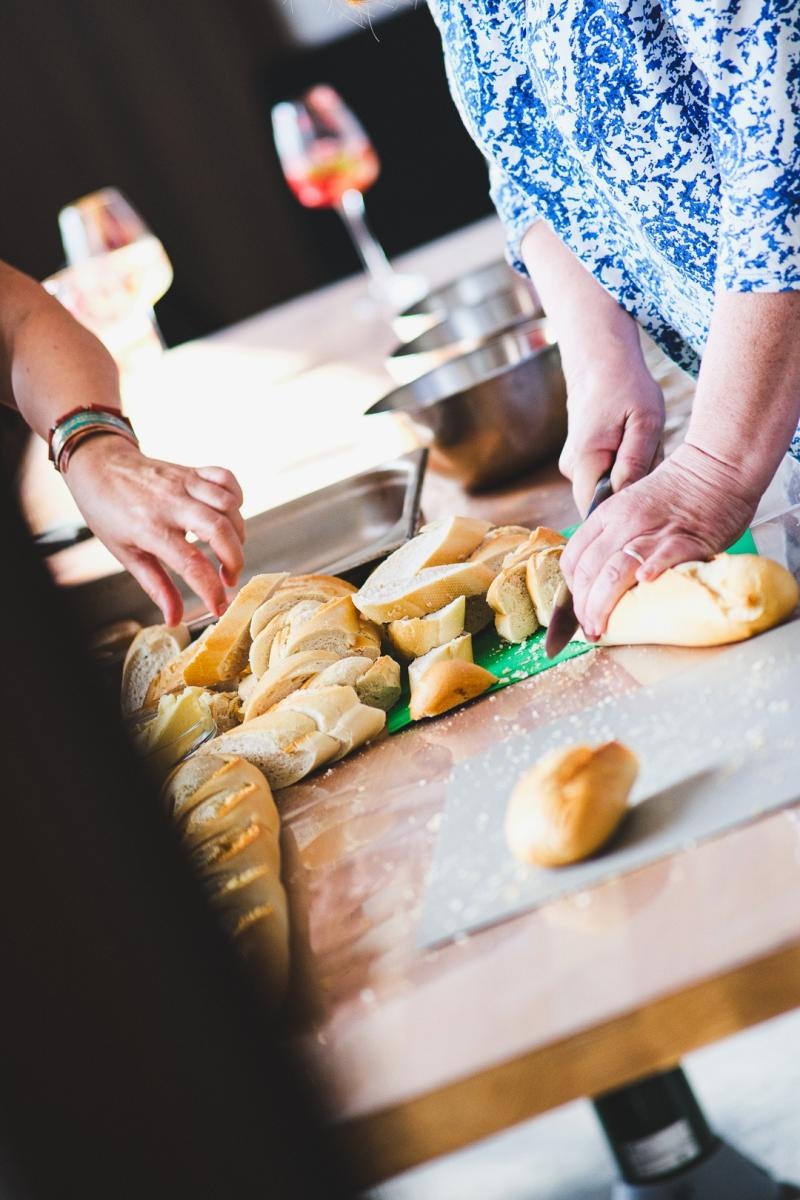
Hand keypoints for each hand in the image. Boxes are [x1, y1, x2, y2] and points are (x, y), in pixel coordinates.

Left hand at [64, 435, 244, 625]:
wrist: (98, 464)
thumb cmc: (107, 511)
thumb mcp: (126, 553)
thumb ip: (155, 586)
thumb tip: (174, 618)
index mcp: (150, 528)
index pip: (191, 563)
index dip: (211, 590)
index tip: (218, 607)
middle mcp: (171, 502)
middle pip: (220, 530)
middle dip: (235, 560)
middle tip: (228, 578)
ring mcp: (184, 482)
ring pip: (229, 505)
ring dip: (238, 534)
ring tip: (227, 552)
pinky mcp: (192, 470)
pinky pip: (226, 479)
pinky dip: (237, 499)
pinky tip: (229, 517)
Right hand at [559, 360, 664, 514]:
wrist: (600, 364)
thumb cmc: (627, 388)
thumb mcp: (645, 422)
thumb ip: (635, 462)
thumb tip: (626, 497)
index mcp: (585, 461)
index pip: (597, 510)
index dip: (623, 510)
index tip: (649, 491)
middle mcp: (572, 469)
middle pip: (605, 502)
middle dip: (633, 489)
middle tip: (651, 455)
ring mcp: (573, 467)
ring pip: (608, 489)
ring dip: (631, 476)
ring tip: (642, 444)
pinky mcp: (580, 463)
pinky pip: (605, 477)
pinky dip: (625, 467)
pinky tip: (632, 444)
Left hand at [560, 443, 759, 638]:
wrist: (716, 469)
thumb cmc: (677, 495)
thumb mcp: (632, 510)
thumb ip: (615, 538)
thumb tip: (601, 576)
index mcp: (606, 515)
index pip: (574, 558)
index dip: (571, 591)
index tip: (577, 611)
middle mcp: (623, 523)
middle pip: (589, 570)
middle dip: (583, 607)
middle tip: (589, 631)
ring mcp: (653, 531)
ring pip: (614, 571)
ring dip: (602, 604)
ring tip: (601, 628)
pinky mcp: (685, 539)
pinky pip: (662, 556)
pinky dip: (650, 572)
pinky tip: (644, 587)